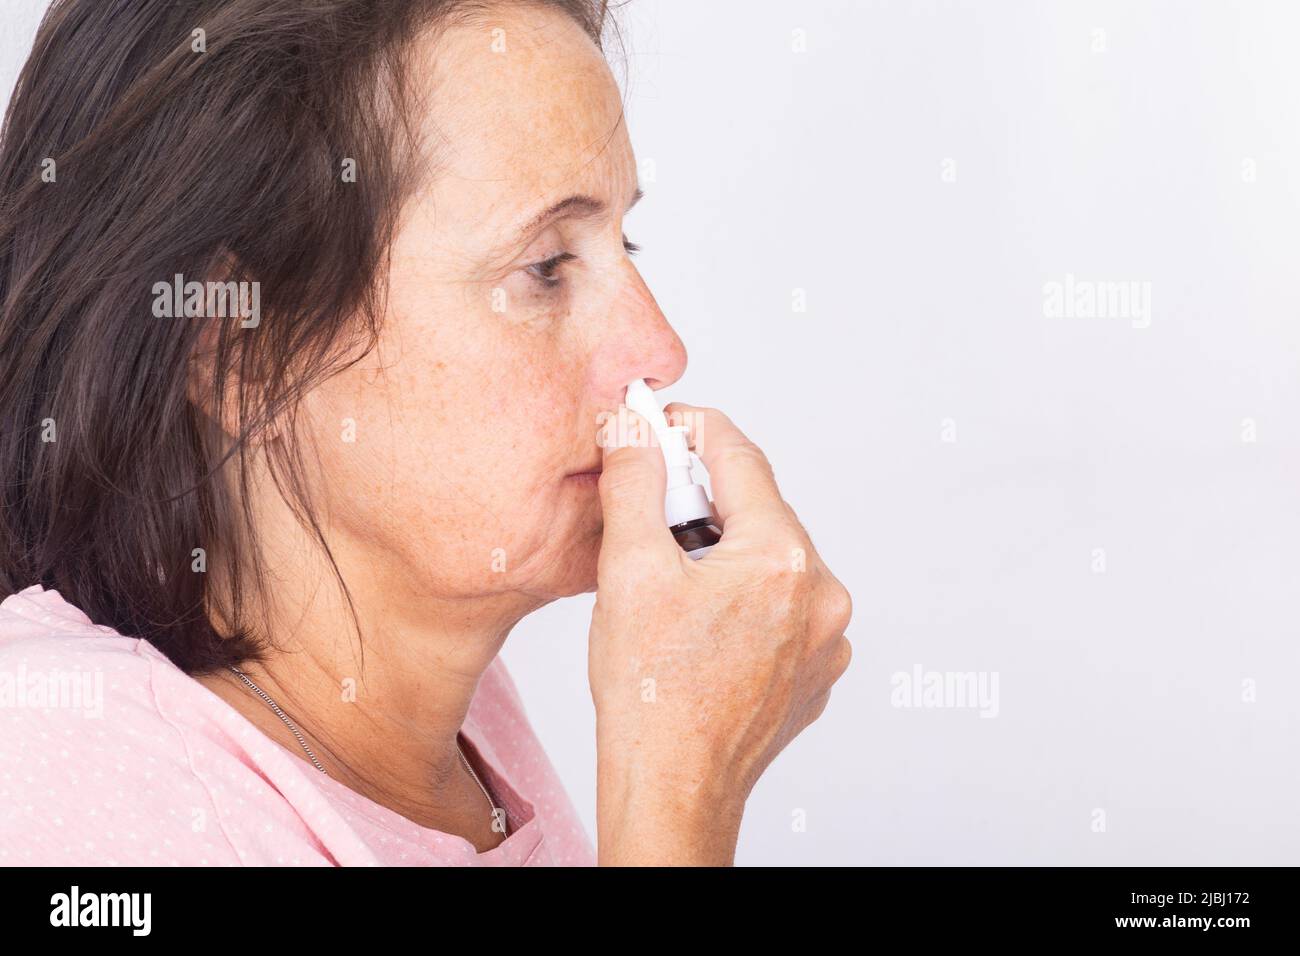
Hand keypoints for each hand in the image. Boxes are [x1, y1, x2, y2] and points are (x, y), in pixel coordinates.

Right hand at [588, 403, 852, 864]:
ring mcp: (826, 637)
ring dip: (723, 547)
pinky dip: (743, 593)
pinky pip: (783, 604)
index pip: (740, 457)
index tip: (659, 423)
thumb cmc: (652, 698)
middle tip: (649, 503)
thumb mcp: (630, 571)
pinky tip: (699, 618)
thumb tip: (636, 430)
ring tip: (670, 575)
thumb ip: (636, 483)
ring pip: (771, 557)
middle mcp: (822, 594)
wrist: (673, 792)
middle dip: (702, 495)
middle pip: (759, 508)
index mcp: (782, 559)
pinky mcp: (816, 668)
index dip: (692, 429)